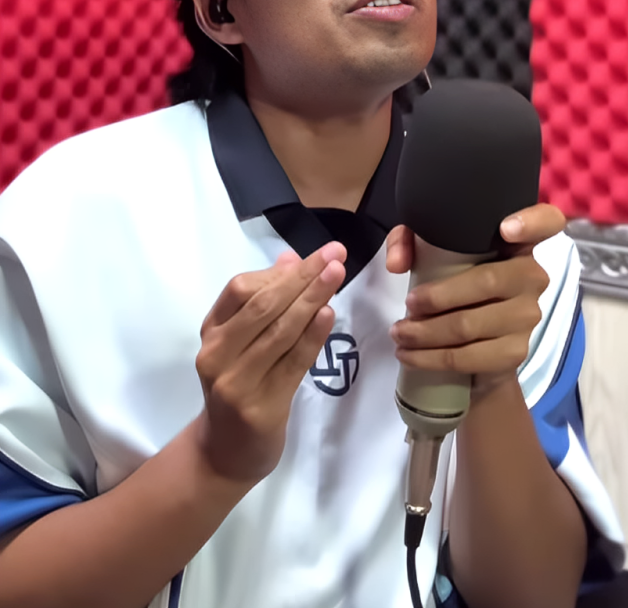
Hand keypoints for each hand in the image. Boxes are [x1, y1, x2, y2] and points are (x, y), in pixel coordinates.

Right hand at [194, 242, 345, 482]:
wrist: (225, 453)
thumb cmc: (239, 387)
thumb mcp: (240, 343)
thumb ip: (262, 302)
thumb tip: (290, 258)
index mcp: (211, 332)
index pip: (240, 288)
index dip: (281, 269)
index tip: (319, 254)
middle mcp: (217, 354)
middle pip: (264, 306)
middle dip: (303, 277)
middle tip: (335, 256)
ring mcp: (236, 382)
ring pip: (280, 331)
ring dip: (312, 299)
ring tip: (337, 275)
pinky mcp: (261, 407)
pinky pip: (292, 363)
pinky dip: (312, 335)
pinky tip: (328, 313)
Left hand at [386, 204, 564, 392]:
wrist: (477, 340)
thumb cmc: (455, 280)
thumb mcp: (428, 250)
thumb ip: (408, 242)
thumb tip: (397, 263)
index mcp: (519, 243)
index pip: (547, 221)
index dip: (531, 221)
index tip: (505, 229)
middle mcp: (532, 276)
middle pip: (487, 281)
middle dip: (436, 298)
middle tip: (406, 306)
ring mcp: (528, 316)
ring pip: (471, 325)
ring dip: (426, 333)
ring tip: (399, 333)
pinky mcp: (516, 351)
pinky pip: (470, 357)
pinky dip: (433, 358)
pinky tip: (410, 355)